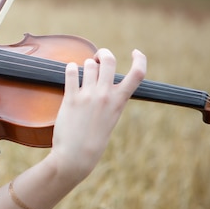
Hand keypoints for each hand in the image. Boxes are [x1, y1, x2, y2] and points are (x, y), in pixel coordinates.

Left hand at [49, 48, 145, 179]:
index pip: (138, 74)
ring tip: (82, 71)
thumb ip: (110, 100)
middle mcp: (105, 96)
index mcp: (119, 102)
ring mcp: (88, 96)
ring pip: (88, 64)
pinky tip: (70, 71)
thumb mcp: (110, 119)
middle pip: (109, 60)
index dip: (140, 59)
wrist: (75, 156)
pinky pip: (70, 72)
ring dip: (85, 64)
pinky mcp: (70, 98)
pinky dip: (69, 68)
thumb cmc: (92, 141)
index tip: (135, 52)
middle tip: (98, 57)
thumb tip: (104, 82)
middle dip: (104, 54)